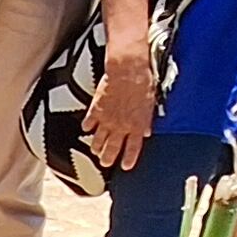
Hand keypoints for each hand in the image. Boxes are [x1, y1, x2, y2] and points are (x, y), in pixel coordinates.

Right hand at [82, 37, 158, 170]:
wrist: (127, 70)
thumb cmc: (143, 83)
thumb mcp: (150, 104)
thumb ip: (146, 121)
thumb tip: (146, 131)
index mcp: (137, 125)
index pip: (133, 148)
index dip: (129, 159)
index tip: (125, 167)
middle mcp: (121, 126)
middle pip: (112, 148)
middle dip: (108, 158)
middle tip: (105, 163)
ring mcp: (107, 119)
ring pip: (98, 139)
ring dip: (96, 146)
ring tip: (95, 150)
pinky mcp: (96, 109)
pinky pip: (89, 122)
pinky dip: (87, 127)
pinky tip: (86, 129)